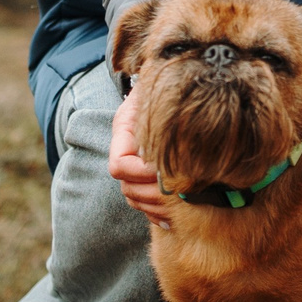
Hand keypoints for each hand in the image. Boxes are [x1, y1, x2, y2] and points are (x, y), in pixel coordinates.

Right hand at [106, 89, 173, 227]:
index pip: (120, 165)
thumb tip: (164, 130)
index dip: (140, 174)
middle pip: (127, 187)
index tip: (163, 174)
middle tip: (180, 196)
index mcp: (124, 132)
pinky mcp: (146, 177)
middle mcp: (125, 151)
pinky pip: (143, 204)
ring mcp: (134, 166)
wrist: (171, 81)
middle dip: (153, 195)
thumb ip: (155, 106)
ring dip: (155, 207)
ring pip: (134, 198)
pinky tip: (173, 219)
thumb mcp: (157, 92)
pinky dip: (156, 214)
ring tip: (179, 211)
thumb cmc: (166, 84)